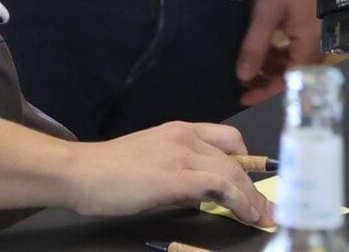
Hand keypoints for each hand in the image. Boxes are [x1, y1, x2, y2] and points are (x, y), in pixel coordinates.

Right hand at [65, 120, 271, 224]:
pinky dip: (238, 200)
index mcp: (181, 131)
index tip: (256, 187)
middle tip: (267, 208)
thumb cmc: (110, 173)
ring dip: (252, 196)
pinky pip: (217, 184)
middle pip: (235, 157)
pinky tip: (246, 214)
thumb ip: (181, 174)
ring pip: (231, 170)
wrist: (81, 172)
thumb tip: (204, 194)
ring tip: (262, 216)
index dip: (247, 164)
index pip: (228, 139)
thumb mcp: (153, 164)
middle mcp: (186, 136)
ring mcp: (181, 153)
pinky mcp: (174, 175)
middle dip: (255, 185)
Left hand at [236, 0, 324, 105]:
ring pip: (297, 57)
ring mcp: (315, 26)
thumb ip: (255, 46)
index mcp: (311, 34)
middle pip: (298, 69)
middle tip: (247, 87)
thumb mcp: (265, 12)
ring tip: (252, 71)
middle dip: (272, 80)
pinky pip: (298, 44)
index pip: (293, 74)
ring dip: (275, 66)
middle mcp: (318, 33)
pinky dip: (281, 52)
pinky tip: (266, 51)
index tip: (248, 97)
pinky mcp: (309, 18)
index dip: (269, 89)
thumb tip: (243, 77)